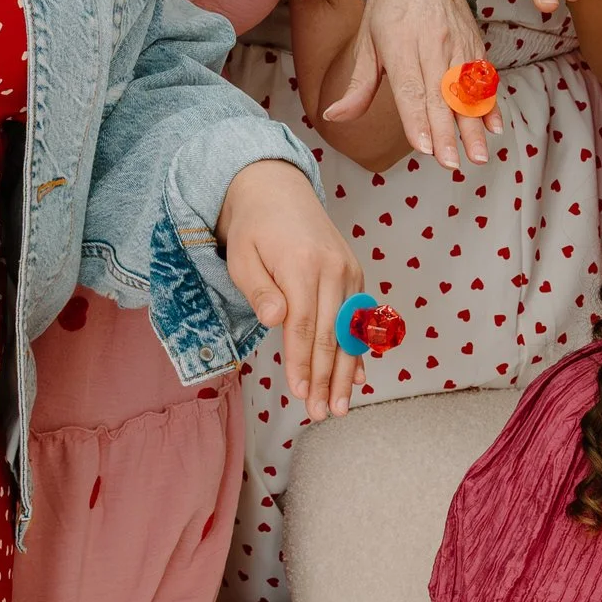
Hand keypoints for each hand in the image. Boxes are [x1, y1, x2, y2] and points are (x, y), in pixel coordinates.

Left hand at [216, 157, 361, 417]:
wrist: (277, 190)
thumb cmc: (253, 229)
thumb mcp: (241, 257)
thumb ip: (259, 290)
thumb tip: (276, 321)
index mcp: (302, 264)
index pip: (305, 324)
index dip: (302, 362)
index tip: (299, 391)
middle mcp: (334, 269)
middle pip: (331, 334)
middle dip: (325, 377)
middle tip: (320, 412)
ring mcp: (350, 271)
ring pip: (350, 331)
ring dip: (345, 373)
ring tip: (338, 407)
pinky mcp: (356, 275)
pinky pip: (359, 319)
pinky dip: (358, 350)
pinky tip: (356, 378)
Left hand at [323, 0, 488, 172]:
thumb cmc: (390, 6)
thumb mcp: (367, 41)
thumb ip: (358, 85)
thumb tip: (333, 115)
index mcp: (400, 43)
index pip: (410, 88)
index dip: (417, 119)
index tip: (424, 147)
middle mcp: (431, 43)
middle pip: (440, 95)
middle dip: (446, 133)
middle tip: (451, 163)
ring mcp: (457, 43)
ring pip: (466, 90)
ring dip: (473, 125)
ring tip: (478, 154)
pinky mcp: (475, 44)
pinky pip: (484, 78)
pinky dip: (490, 103)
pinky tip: (494, 126)